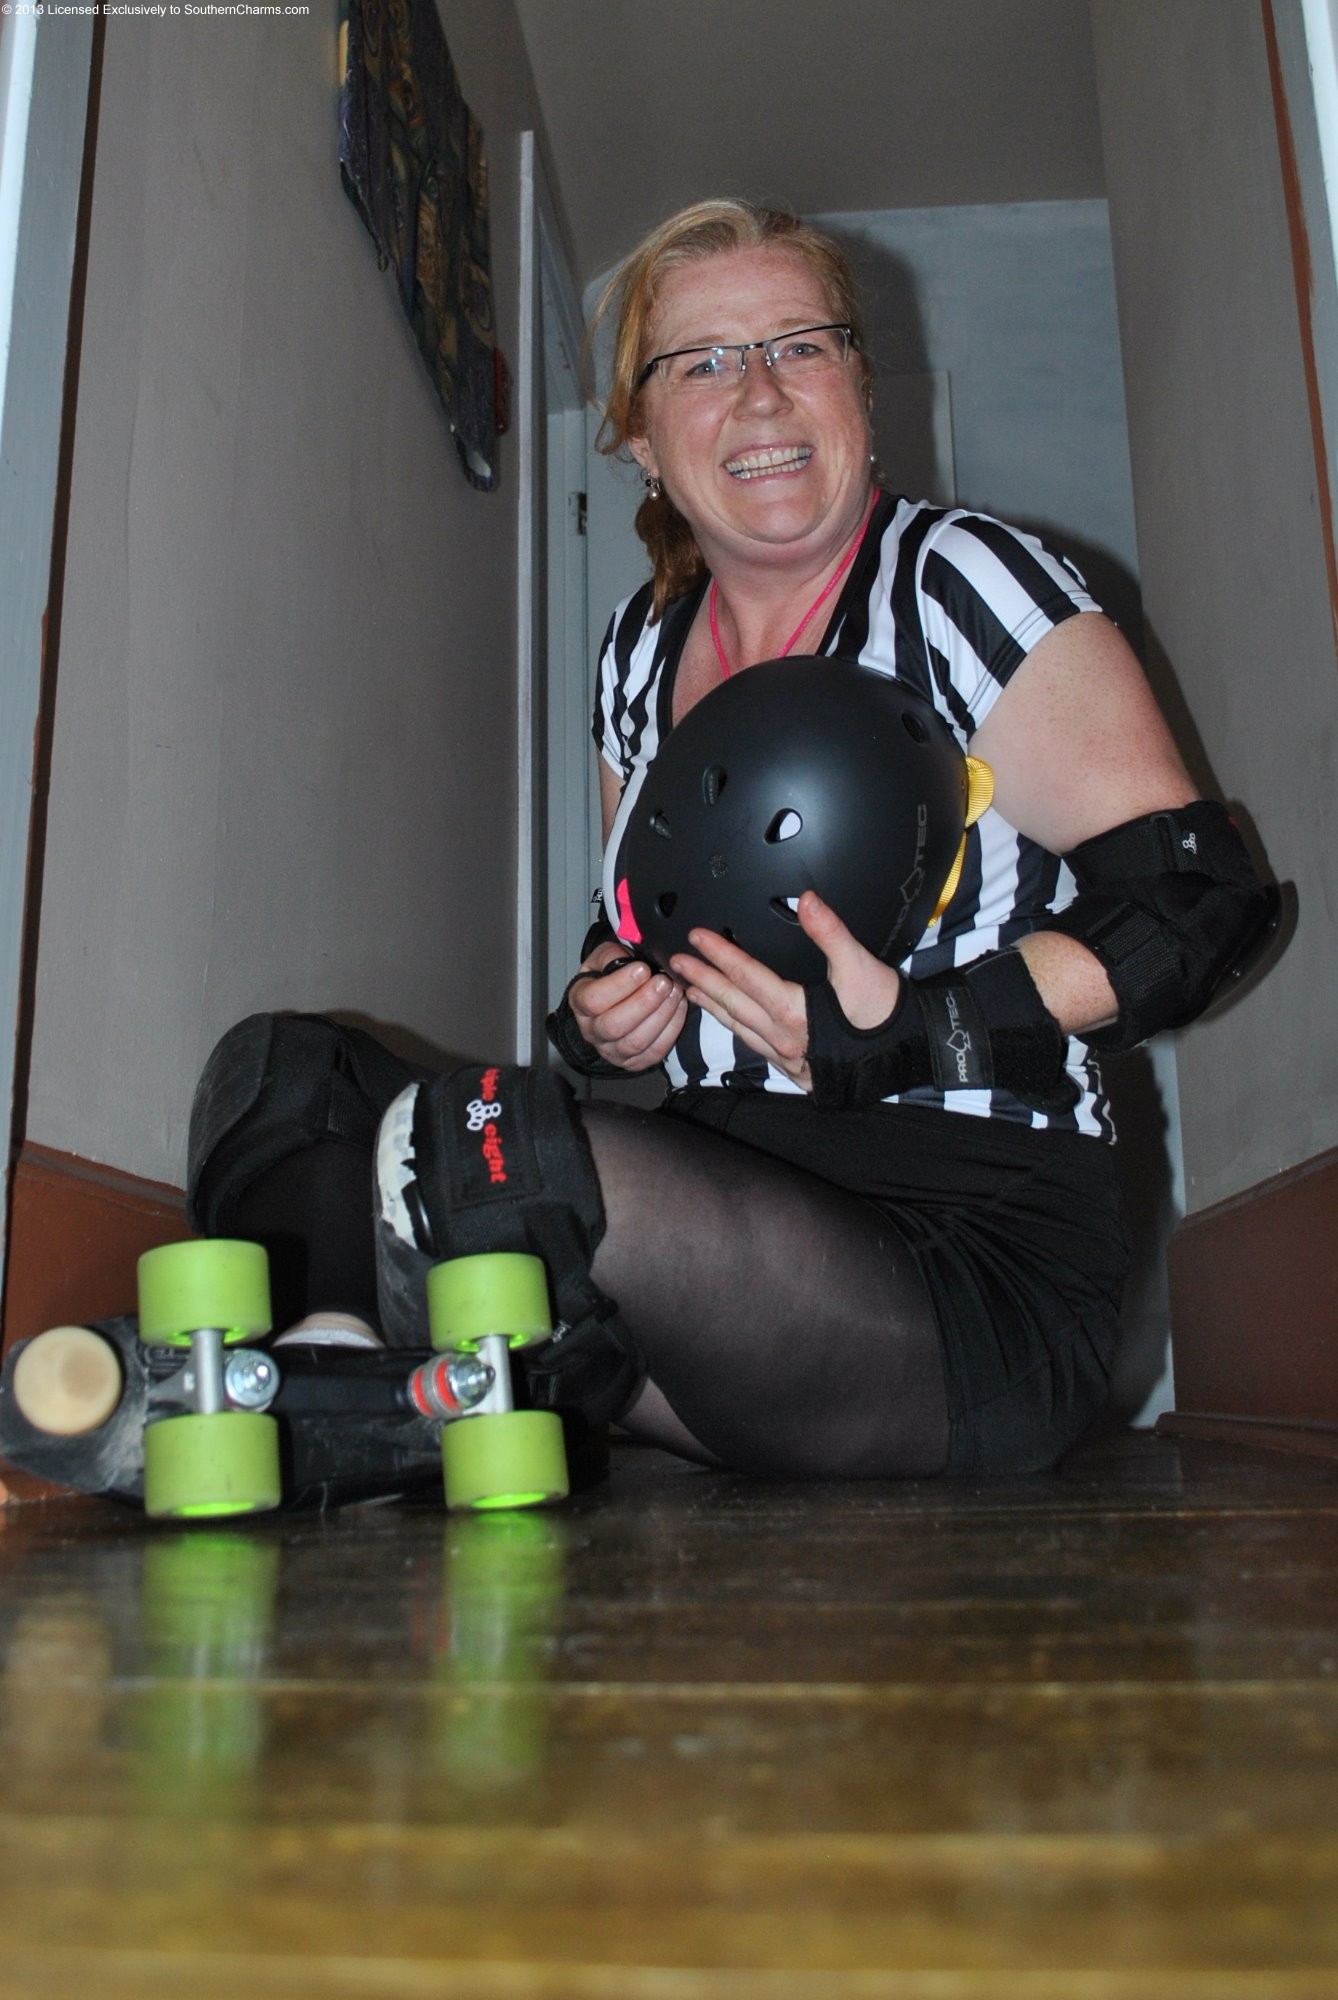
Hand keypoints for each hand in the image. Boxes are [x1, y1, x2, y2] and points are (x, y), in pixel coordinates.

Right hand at [567, 939, 687, 1072]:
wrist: (613, 1001)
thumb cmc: (608, 977)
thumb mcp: (604, 958)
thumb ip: (612, 955)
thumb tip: (630, 960)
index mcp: (580, 1002)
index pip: (593, 1000)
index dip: (619, 985)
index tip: (642, 969)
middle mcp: (592, 1031)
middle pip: (615, 1026)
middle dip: (644, 1002)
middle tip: (664, 981)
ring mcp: (612, 1050)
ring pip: (636, 1041)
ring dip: (661, 1015)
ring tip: (675, 991)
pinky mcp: (633, 1062)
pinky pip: (654, 1051)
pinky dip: (671, 1029)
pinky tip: (678, 1007)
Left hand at [669, 891, 901, 1089]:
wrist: (910, 1052)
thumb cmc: (886, 1011)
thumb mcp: (860, 966)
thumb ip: (829, 932)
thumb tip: (807, 899)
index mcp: (794, 1012)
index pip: (746, 976)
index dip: (719, 954)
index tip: (697, 936)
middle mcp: (784, 1039)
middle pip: (733, 1005)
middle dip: (704, 980)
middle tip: (678, 962)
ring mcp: (789, 1059)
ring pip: (740, 1030)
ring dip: (715, 1008)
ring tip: (693, 991)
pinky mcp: (798, 1071)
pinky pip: (757, 1048)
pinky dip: (738, 1030)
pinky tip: (732, 1022)